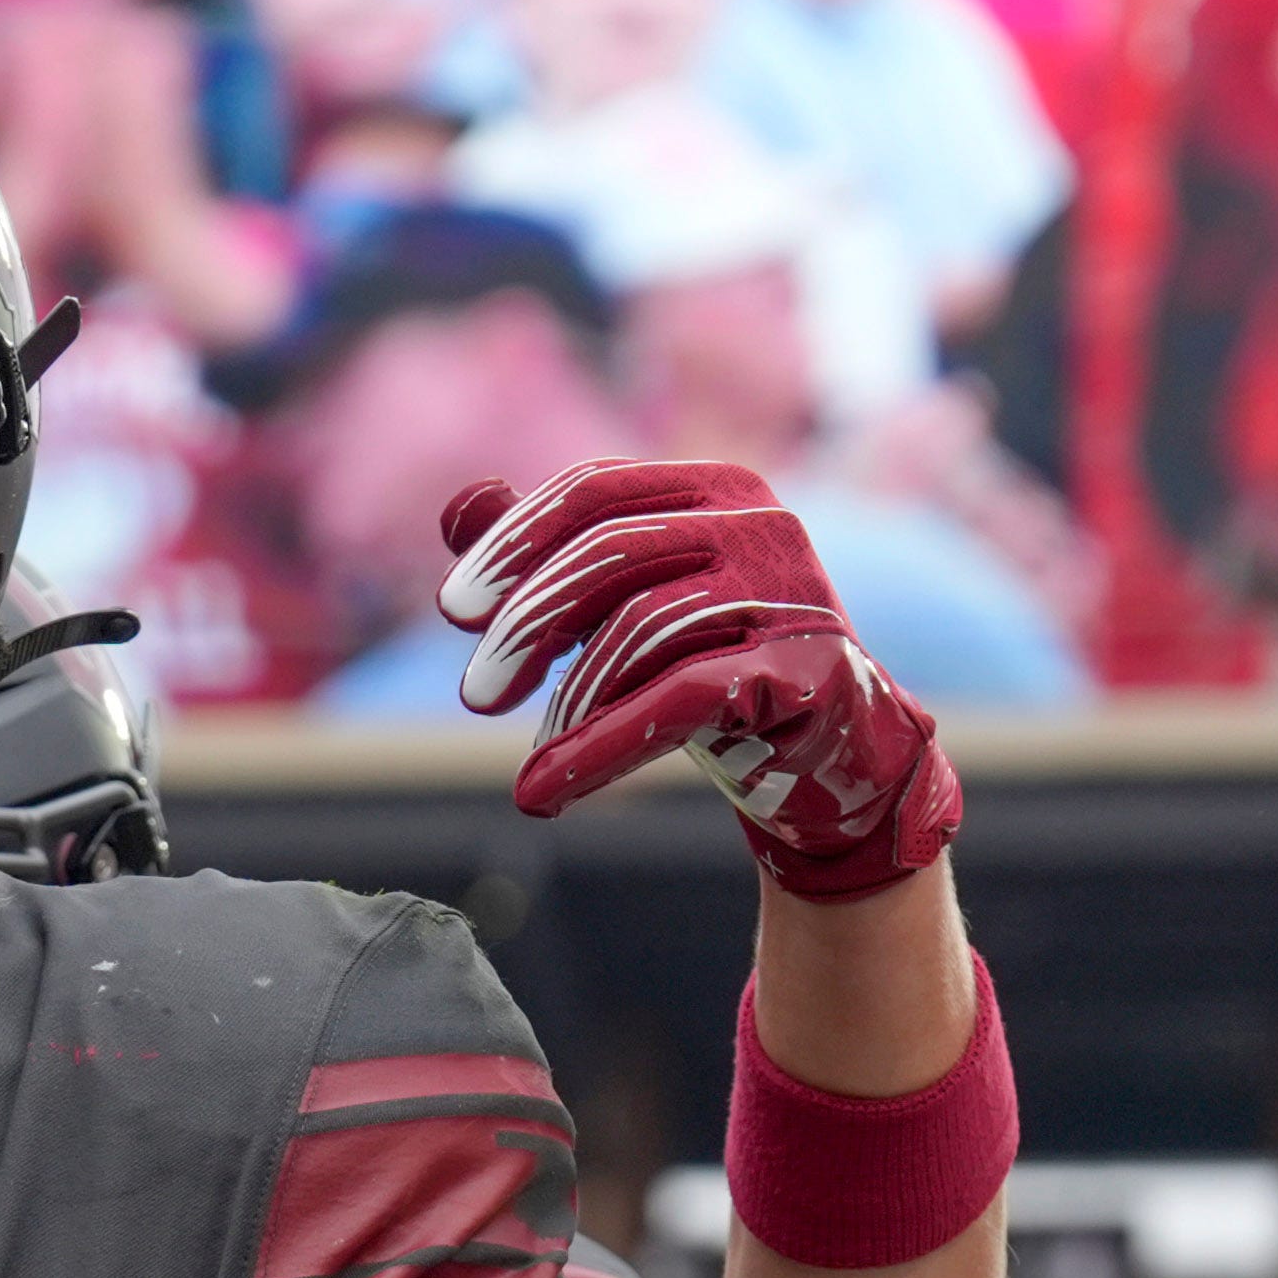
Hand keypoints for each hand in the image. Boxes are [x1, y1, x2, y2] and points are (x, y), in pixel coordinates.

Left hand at [434, 460, 959, 898]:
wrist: (825, 754)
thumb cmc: (715, 664)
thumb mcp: (627, 604)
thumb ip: (549, 555)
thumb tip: (460, 507)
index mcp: (712, 489)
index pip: (593, 490)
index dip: (513, 546)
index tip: (453, 610)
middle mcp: (757, 524)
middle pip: (610, 550)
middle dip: (528, 622)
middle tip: (477, 694)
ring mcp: (789, 594)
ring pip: (644, 625)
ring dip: (573, 698)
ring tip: (539, 758)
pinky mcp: (805, 671)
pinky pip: (682, 698)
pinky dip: (602, 746)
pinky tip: (546, 788)